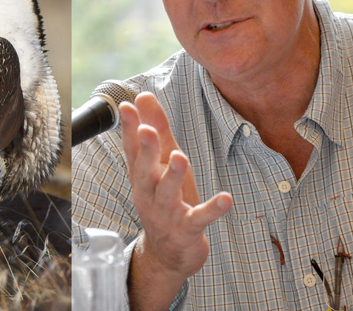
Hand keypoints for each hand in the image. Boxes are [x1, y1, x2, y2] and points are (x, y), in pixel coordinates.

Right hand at [120, 92, 232, 310]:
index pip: (132, 150)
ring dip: (173, 176)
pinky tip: (226, 198)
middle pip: (144, 172)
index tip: (126, 106)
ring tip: (180, 157)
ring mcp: (167, 214)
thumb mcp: (161, 164)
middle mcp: (149, 194)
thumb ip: (156, 129)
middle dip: (146, 151)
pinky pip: (199, 219)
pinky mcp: (188, 230)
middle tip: (147, 131)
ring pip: (168, 194)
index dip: (128, 129)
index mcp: (142, 176)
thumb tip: (143, 97)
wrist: (168, 254)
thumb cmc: (165, 200)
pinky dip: (212, 209)